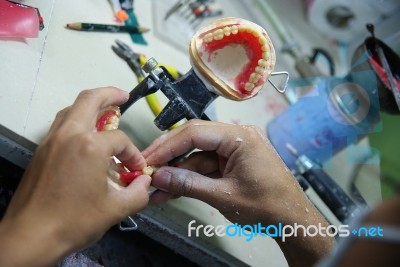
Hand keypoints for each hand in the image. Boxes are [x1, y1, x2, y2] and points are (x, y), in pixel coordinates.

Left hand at [0, 87, 150, 265]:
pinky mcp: (41, 151)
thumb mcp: (116, 210)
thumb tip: (145, 183)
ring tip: (105, 111)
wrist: (31, 235)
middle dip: (109, 94)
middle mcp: (69, 135)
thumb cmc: (74, 221)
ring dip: (90, 106)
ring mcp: (51, 141)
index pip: (120, 139)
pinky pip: (61, 125)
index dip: (133, 154)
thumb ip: (138, 194)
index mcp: (90, 146)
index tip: (136, 171)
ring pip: (71, 109)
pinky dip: (76, 121)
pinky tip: (85, 137)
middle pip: (89, 100)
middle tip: (123, 96)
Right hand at [143, 119, 332, 265]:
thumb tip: (160, 177)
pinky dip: (189, 178)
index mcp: (239, 137)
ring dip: (177, 172)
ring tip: (155, 188)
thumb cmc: (268, 205)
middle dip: (169, 156)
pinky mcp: (231, 162)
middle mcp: (236, 137)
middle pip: (193, 140)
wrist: (291, 220)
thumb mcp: (223, 196)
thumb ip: (189, 185)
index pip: (195, 132)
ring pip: (196, 156)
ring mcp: (233, 150)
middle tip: (146, 168)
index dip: (168, 145)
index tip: (148, 158)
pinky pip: (205, 166)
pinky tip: (171, 190)